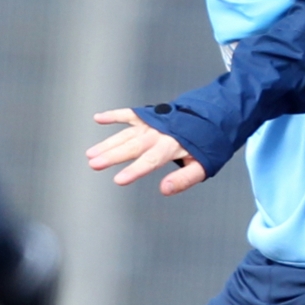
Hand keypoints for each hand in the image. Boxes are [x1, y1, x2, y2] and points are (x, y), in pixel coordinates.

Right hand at [87, 109, 206, 194]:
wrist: (213, 117)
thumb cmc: (207, 145)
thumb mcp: (202, 166)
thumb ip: (183, 180)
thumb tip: (164, 190)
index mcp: (172, 146)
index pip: (150, 161)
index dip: (134, 170)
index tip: (118, 179)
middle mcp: (158, 133)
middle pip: (132, 146)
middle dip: (112, 156)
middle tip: (94, 164)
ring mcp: (151, 123)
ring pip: (125, 134)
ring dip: (107, 143)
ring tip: (91, 154)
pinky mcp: (147, 116)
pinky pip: (128, 114)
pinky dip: (113, 115)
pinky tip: (98, 119)